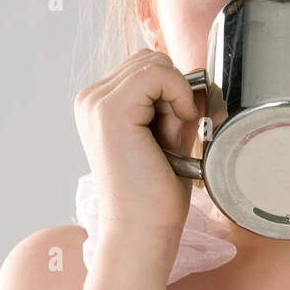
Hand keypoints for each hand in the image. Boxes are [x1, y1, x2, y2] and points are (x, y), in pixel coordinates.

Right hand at [74, 50, 204, 249]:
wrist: (141, 230)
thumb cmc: (155, 194)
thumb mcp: (169, 135)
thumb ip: (176, 104)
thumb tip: (199, 77)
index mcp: (99, 105)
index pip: (147, 68)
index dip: (172, 93)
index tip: (173, 133)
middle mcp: (90, 99)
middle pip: (151, 60)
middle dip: (174, 92)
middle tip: (173, 138)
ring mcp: (96, 102)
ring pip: (155, 62)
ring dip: (177, 96)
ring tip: (170, 138)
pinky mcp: (109, 109)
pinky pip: (159, 73)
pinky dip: (179, 95)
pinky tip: (177, 128)